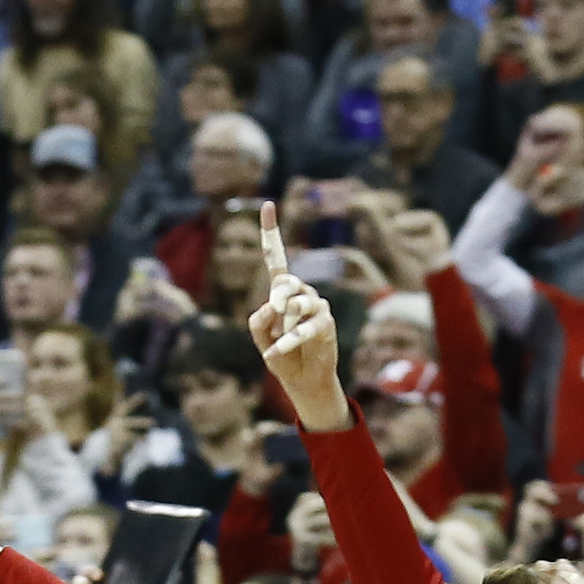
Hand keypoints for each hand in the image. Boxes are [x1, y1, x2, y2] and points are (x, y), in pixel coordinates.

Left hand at [246, 207, 348, 431]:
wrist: (301, 380)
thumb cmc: (280, 354)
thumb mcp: (259, 336)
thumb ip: (258, 318)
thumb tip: (275, 305)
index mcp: (282, 292)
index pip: (276, 258)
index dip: (271, 233)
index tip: (268, 204)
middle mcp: (300, 293)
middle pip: (285, 283)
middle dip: (277, 303)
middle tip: (277, 320)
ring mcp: (315, 306)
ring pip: (294, 304)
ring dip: (283, 328)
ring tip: (282, 344)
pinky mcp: (325, 323)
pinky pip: (304, 326)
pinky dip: (288, 341)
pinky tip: (277, 352)